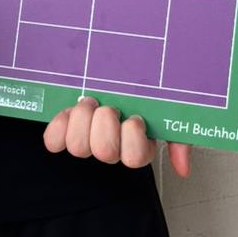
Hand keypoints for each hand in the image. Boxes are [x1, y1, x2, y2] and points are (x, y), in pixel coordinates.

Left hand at [43, 96, 192, 176]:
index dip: (133, 135)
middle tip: (108, 106)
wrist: (113, 68)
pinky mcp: (63, 132)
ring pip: (78, 147)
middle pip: (104, 152)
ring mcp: (86, 141)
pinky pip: (53, 142)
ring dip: (83, 120)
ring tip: (90, 104)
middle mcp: (110, 147)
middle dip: (105, 122)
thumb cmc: (141, 93)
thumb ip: (179, 137)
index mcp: (137, 145)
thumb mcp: (167, 111)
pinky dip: (58, 126)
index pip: (135, 158)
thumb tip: (183, 168)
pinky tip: (69, 112)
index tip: (135, 116)